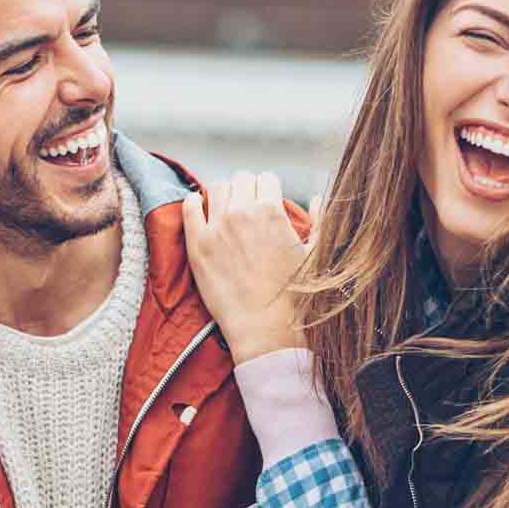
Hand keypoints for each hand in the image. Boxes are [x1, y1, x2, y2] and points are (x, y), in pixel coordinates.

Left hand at [181, 171, 309, 363]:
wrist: (265, 328)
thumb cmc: (295, 296)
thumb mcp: (316, 255)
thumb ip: (320, 220)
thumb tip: (317, 198)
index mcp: (271, 211)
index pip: (266, 178)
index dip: (268, 188)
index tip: (266, 199)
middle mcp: (241, 213)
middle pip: (241, 179)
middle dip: (246, 189)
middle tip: (247, 204)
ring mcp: (216, 228)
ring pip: (216, 188)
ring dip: (223, 194)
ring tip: (226, 207)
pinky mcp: (197, 245)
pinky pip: (189, 208)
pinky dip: (193, 202)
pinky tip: (197, 204)